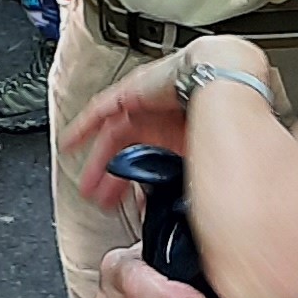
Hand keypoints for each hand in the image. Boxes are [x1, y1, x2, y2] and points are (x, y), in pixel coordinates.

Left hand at [62, 44, 283, 206]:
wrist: (226, 80)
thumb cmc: (227, 116)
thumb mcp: (202, 160)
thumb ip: (186, 184)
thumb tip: (177, 217)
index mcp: (179, 135)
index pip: (151, 163)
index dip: (138, 187)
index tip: (131, 208)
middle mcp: (160, 119)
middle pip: (128, 151)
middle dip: (115, 180)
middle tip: (103, 202)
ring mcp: (143, 104)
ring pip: (112, 136)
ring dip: (98, 162)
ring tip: (87, 185)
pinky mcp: (129, 92)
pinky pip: (98, 111)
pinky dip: (83, 128)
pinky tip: (69, 144)